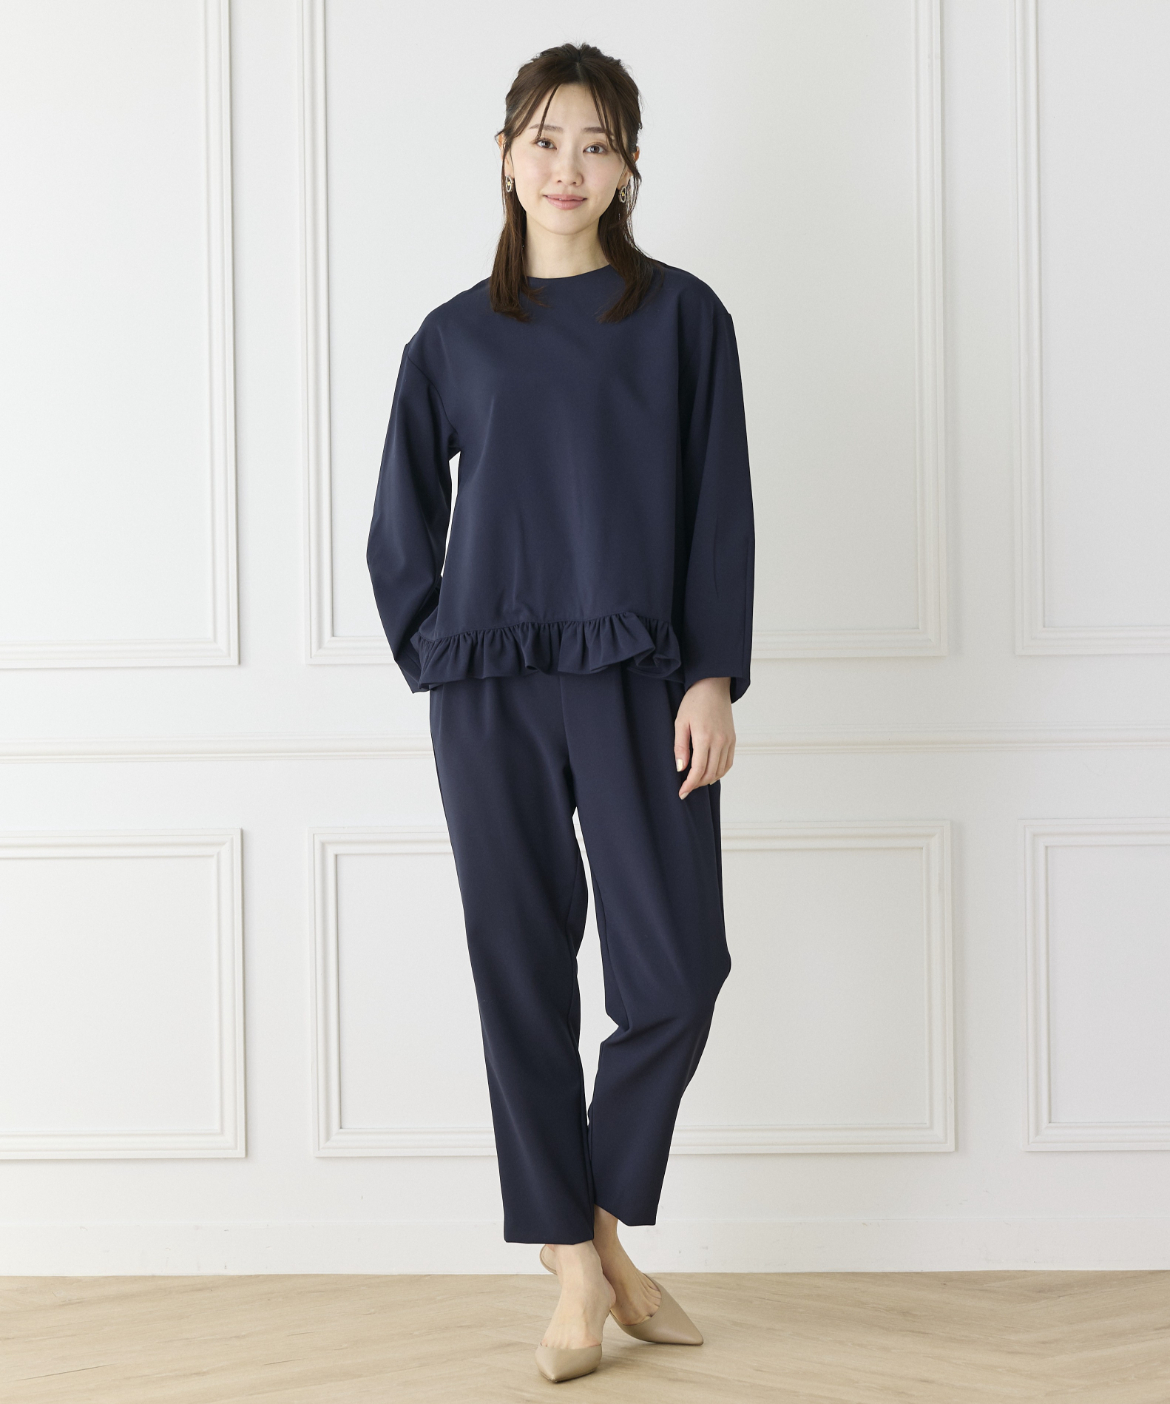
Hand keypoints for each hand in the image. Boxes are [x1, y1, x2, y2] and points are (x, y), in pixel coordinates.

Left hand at [674, 677, 735, 798]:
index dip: (689, 784)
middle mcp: (719, 742)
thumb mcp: (680, 722)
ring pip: (720, 771)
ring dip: (708, 780)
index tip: (682, 792)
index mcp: (704, 738)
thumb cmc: (694, 702)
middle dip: (697, 784)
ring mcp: (728, 741)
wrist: (713, 686)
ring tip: (696, 781)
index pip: (698, 770)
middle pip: (710, 773)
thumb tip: (681, 768)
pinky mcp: (733, 739)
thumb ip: (680, 746)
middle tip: (686, 787)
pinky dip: (720, 772)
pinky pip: (728, 762)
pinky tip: (710, 773)